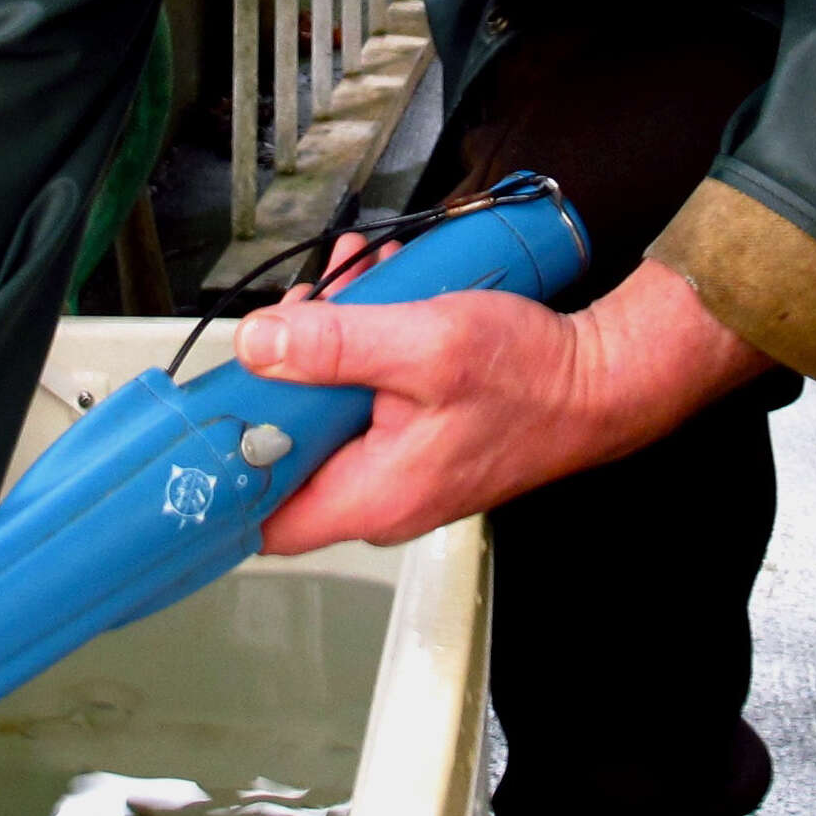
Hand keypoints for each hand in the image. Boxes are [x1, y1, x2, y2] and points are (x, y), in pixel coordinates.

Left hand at [234, 247, 774, 552]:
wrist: (605, 376)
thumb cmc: (534, 377)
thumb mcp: (424, 344)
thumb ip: (333, 346)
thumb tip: (258, 345)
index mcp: (370, 496)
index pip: (260, 518)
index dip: (225, 473)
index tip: (210, 416)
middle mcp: (378, 498)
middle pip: (285, 453)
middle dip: (281, 379)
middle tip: (296, 323)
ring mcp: (395, 473)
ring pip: (322, 419)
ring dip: (322, 354)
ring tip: (346, 297)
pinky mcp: (412, 444)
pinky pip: (360, 404)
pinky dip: (357, 353)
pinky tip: (373, 304)